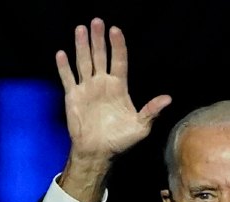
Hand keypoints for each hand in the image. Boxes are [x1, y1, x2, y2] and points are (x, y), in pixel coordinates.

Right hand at [53, 18, 170, 201]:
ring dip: (82, 46)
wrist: (97, 153)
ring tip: (80, 29)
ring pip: (83, 62)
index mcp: (119, 86)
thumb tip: (168, 99)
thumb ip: (151, 111)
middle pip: (100, 56)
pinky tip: (61, 54)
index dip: (117, 45)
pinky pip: (68, 78)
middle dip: (98, 39)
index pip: (119, 60)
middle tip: (97, 21)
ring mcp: (87, 88)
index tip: (115, 30)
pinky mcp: (73, 96)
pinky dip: (64, 67)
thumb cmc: (120, 141)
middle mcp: (102, 83)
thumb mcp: (140, 127)